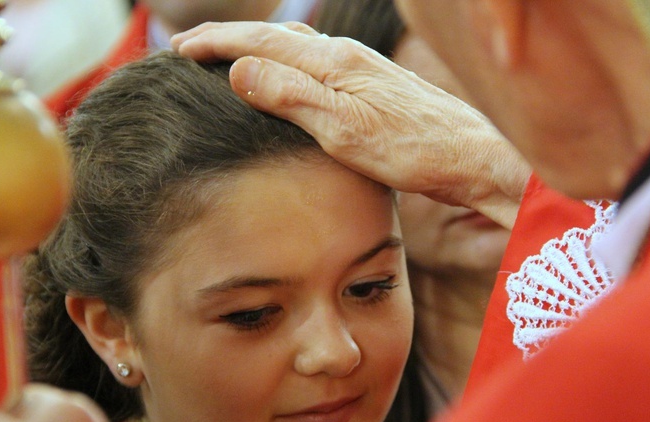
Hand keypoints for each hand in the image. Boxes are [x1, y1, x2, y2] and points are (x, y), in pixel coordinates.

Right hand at [172, 22, 529, 228]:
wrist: (471, 157)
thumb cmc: (413, 149)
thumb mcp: (345, 130)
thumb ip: (292, 97)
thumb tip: (239, 70)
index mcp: (333, 63)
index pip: (261, 42)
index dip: (216, 43)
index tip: (178, 49)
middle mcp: (346, 57)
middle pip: (276, 36)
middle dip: (230, 39)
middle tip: (193, 48)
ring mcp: (363, 70)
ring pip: (298, 47)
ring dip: (259, 48)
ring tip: (232, 57)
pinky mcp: (375, 88)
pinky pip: (318, 64)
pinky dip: (289, 64)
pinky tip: (294, 78)